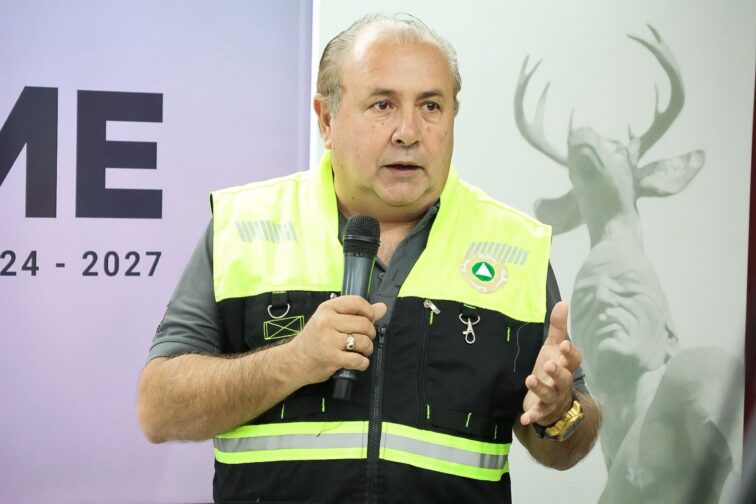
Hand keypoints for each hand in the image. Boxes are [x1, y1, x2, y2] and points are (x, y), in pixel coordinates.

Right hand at [289, 296, 386, 383]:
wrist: (294, 361)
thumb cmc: (315, 339)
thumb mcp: (331, 321)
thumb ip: (357, 313)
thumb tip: (382, 307)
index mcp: (327, 308)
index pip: (357, 302)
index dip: (369, 311)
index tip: (369, 320)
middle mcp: (327, 322)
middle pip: (364, 324)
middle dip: (370, 334)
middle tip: (363, 340)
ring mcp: (329, 341)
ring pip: (364, 342)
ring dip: (367, 349)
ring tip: (360, 351)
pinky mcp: (332, 358)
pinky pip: (358, 360)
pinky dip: (362, 363)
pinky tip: (357, 362)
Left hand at [520, 301, 581, 426]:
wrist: (553, 402)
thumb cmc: (552, 369)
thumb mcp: (553, 348)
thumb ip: (557, 328)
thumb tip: (562, 303)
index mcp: (565, 365)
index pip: (574, 359)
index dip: (570, 353)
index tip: (564, 344)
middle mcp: (562, 382)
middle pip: (564, 378)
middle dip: (557, 371)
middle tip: (548, 364)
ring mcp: (553, 397)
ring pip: (549, 394)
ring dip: (540, 388)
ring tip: (530, 380)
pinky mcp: (542, 410)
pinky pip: (538, 414)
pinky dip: (532, 416)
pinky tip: (524, 418)